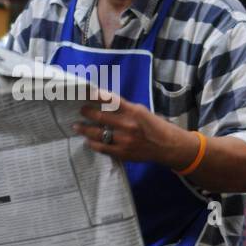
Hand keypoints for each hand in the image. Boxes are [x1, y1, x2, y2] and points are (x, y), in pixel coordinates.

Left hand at [72, 93, 190, 167]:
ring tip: (77, 126)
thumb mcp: (142, 111)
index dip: (96, 96)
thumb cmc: (154, 126)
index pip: (110, 100)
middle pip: (100, 117)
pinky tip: (88, 140)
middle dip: (87, 113)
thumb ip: (124, 108)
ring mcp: (124, 140)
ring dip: (85, 129)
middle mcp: (128, 125)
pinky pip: (102, 148)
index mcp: (134, 111)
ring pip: (98, 134)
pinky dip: (93, 143)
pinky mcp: (123, 153)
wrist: (168, 146)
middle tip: (80, 110)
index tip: (85, 92)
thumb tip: (104, 103)